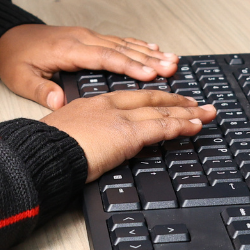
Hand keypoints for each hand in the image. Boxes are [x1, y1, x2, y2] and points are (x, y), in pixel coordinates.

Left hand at [0, 24, 177, 108]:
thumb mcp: (19, 78)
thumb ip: (40, 90)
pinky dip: (137, 45)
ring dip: (148, 52)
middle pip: (121, 49)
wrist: (6, 37)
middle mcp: (82, 40)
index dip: (129, 66)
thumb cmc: (14, 58)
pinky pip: (117, 41)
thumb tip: (58, 101)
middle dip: (148, 59)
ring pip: (123, 44)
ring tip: (172, 60)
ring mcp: (86, 37)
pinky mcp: (88, 38)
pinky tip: (153, 49)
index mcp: (68, 50)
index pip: (104, 58)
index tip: (150, 75)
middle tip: (172, 67)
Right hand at [41, 90, 217, 180]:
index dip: (156, 99)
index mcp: (96, 103)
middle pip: (153, 100)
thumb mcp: (67, 133)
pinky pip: (162, 128)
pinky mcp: (127, 133)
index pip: (134, 98)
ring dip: (188, 114)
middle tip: (199, 104)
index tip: (170, 101)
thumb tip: (93, 143)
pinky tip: (195, 126)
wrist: (41, 151)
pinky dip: (181, 126)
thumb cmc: (47, 147)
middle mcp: (111, 106)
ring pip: (162, 112)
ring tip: (207, 114)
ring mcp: (120, 118)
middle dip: (179, 102)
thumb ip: (85, 134)